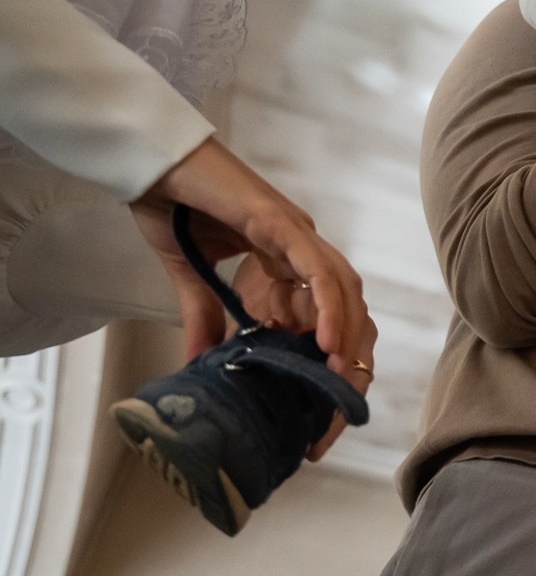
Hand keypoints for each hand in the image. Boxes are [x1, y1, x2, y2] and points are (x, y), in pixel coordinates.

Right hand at [134, 140, 374, 455]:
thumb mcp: (190, 277)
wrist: (148, 163)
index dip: (331, 362)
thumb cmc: (172, 206)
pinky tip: (326, 339)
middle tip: (335, 412)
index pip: (326, 316)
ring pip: (343, 290)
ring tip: (341, 381)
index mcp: (286, 262)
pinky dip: (328, 304)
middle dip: (348, 361)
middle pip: (348, 308)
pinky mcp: (279, 222)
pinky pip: (317, 268)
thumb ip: (205, 317)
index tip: (320, 410)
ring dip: (347, 338)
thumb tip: (200, 364)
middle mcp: (302, 248)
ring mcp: (296, 233)